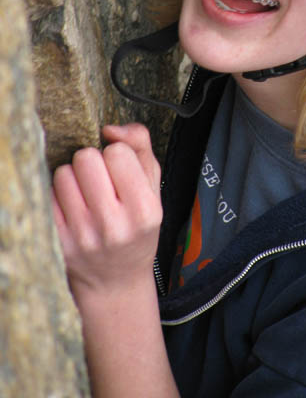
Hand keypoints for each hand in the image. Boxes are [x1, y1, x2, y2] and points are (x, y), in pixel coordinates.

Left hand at [52, 124, 161, 296]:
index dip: (118, 155)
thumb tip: (111, 129)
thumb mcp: (153, 187)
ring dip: (73, 177)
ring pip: (63, 174)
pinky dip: (59, 195)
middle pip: (86, 158)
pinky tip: (73, 207)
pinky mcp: (58, 242)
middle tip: (101, 180)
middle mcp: (114, 225)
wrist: (116, 280)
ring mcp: (82, 235)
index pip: (118, 153)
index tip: (121, 171)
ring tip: (87, 194)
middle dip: (93, 162)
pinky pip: (48, 195)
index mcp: (145, 210)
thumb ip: (141, 146)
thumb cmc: (137, 228)